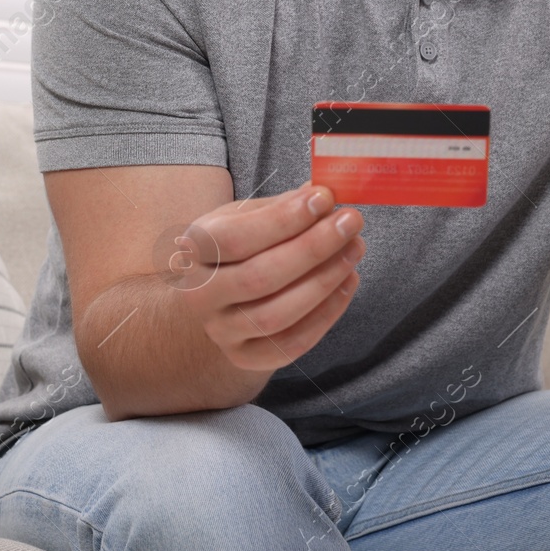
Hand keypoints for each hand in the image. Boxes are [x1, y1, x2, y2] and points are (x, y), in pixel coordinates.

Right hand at [171, 182, 365, 370]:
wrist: (217, 297)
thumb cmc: (238, 247)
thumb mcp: (247, 216)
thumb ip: (284, 205)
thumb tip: (325, 193)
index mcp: (195, 250)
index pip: (234, 238)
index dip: (282, 220)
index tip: (324, 198)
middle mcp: (200, 295)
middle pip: (259, 278)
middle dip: (313, 248)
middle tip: (350, 223)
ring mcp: (221, 332)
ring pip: (276, 316)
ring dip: (324, 281)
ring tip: (354, 249)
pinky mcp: (246, 357)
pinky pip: (292, 344)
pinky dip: (327, 313)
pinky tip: (348, 281)